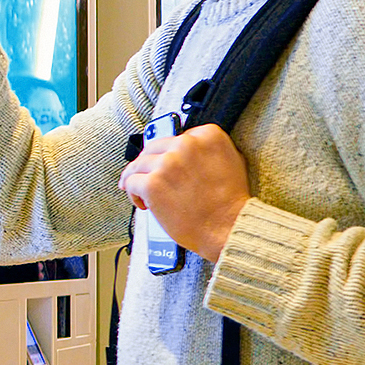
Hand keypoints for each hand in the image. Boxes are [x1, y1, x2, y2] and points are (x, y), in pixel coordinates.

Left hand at [119, 124, 251, 261]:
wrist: (228, 228)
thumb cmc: (230, 203)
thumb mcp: (233, 162)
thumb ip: (209, 149)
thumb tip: (191, 148)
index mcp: (207, 136)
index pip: (177, 138)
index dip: (170, 153)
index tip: (167, 163)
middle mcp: (186, 144)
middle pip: (154, 148)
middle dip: (150, 163)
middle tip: (148, 175)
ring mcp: (168, 163)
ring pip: (139, 164)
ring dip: (138, 177)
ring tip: (142, 192)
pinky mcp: (153, 183)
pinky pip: (131, 181)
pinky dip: (132, 192)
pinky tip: (142, 202)